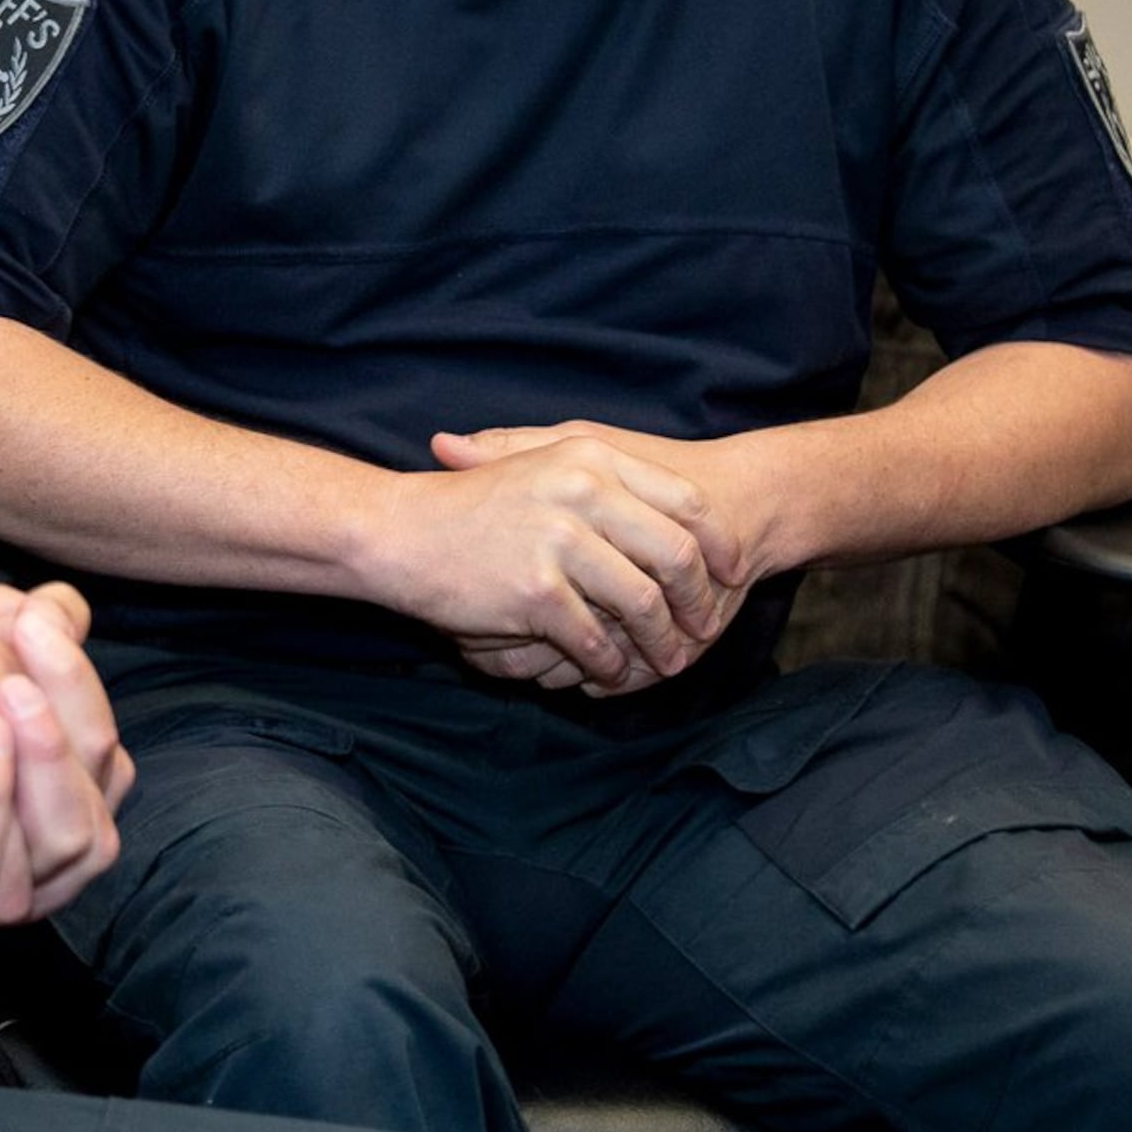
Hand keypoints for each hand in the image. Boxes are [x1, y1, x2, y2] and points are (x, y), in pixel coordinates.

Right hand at [357, 429, 748, 696]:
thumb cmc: (473, 504)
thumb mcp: (543, 466)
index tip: (730, 575)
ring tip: (665, 662)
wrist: (401, 532)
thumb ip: (607, 481)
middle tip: (703, 628)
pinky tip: (610, 673)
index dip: (718, 545)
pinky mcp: (536, 592)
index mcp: (591, 458)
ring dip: (661, 643)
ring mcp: (559, 542)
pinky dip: (611, 664)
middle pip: (675, 555)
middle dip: (699, 602)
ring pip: (643, 604)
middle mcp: (582, 492)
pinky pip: (596, 639)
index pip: (686, 502)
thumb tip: (681, 519)